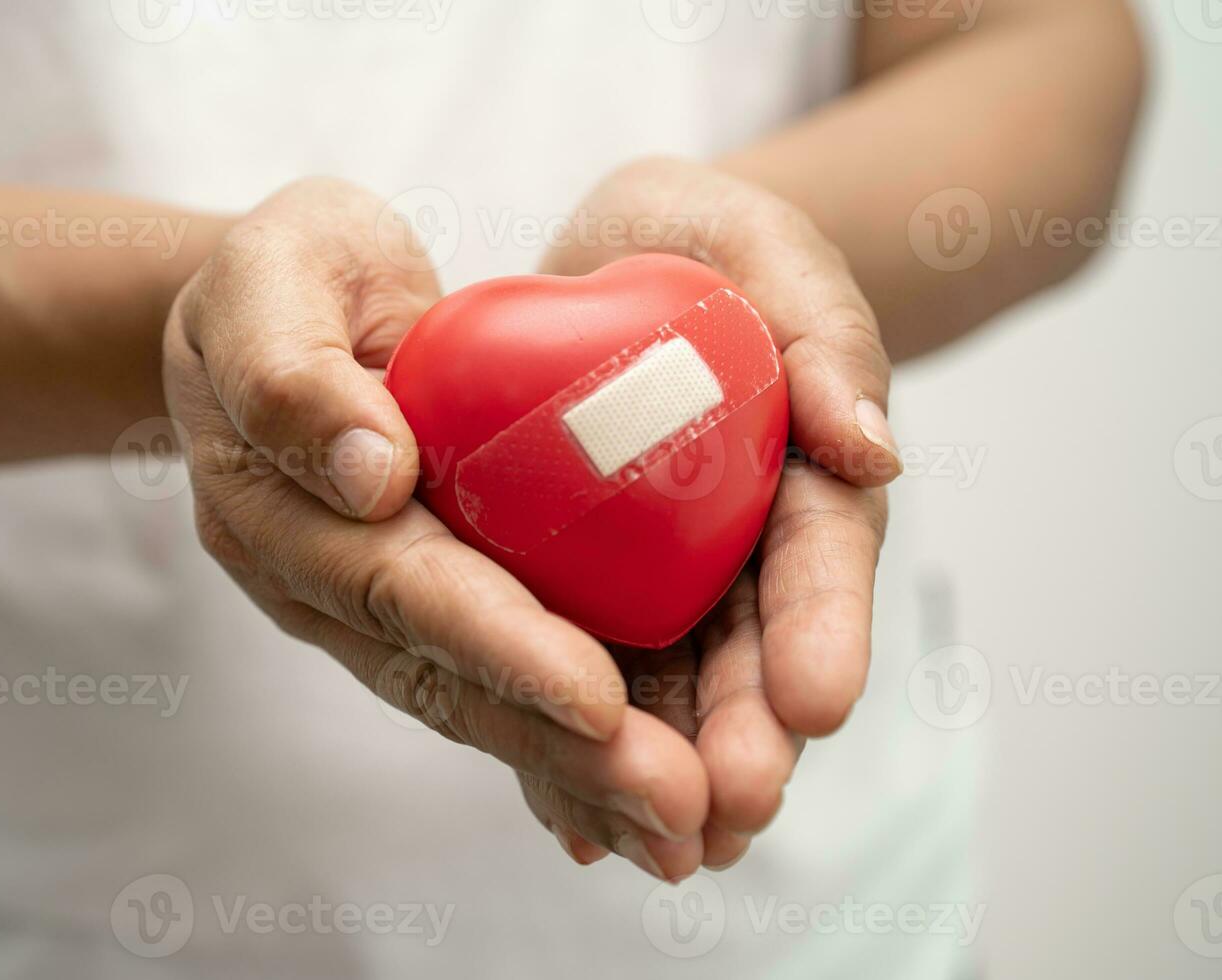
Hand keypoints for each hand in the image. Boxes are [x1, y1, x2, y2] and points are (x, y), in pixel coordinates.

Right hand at [162, 178, 709, 874]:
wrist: (284, 310)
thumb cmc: (283, 272)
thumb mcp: (271, 271)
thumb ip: (291, 369)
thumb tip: (374, 475)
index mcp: (274, 505)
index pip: (394, 584)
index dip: (495, 643)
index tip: (596, 697)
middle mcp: (318, 581)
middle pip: (443, 676)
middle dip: (559, 746)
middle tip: (676, 805)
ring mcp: (365, 606)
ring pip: (470, 700)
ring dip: (574, 771)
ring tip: (682, 829)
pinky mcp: (418, 607)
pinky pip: (486, 681)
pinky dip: (560, 745)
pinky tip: (638, 799)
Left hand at [525, 158, 895, 871]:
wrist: (626, 265)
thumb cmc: (710, 247)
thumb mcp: (764, 249)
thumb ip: (821, 328)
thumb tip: (871, 444)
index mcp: (804, 476)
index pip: (821, 559)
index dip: (824, 630)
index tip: (817, 701)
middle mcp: (742, 550)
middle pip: (752, 653)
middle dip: (744, 733)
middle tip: (729, 809)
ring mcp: (666, 581)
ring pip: (671, 687)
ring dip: (662, 768)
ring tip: (649, 841)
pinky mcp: (588, 591)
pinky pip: (586, 668)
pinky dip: (574, 741)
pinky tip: (566, 815)